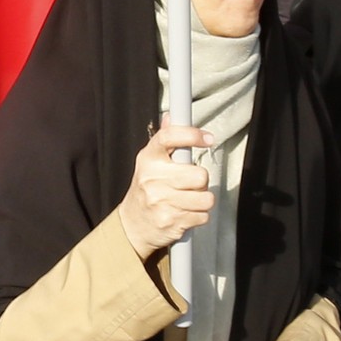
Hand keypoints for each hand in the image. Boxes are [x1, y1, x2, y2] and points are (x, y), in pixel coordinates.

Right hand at [117, 115, 214, 260]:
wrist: (133, 225)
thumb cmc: (147, 189)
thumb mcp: (150, 163)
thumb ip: (165, 140)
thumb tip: (171, 116)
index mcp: (148, 159)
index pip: (169, 137)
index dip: (191, 135)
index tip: (208, 138)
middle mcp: (153, 179)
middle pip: (199, 174)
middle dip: (201, 180)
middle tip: (191, 182)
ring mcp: (161, 202)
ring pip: (206, 197)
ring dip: (203, 199)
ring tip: (189, 199)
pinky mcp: (171, 222)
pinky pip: (203, 216)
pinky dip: (199, 216)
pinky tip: (185, 212)